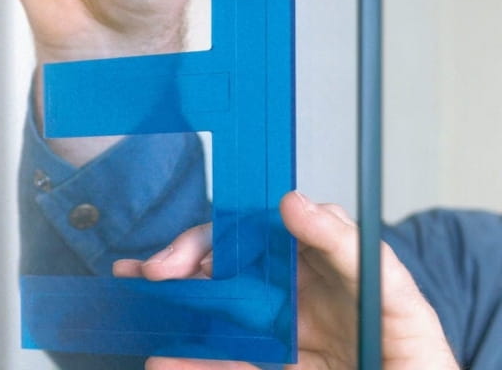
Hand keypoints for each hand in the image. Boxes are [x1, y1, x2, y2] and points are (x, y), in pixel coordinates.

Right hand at [114, 192, 458, 369]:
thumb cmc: (417, 354)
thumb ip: (348, 249)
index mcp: (320, 263)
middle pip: (226, 267)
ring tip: (138, 303)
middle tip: (154, 272)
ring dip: (173, 307)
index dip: (215, 236)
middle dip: (182, 263)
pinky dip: (191, 362)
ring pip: (215, 313)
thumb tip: (297, 203)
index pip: (258, 232)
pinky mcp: (271, 368)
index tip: (184, 253)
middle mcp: (294, 293)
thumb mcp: (392, 295)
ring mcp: (279, 334)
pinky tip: (163, 359)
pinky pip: (225, 362)